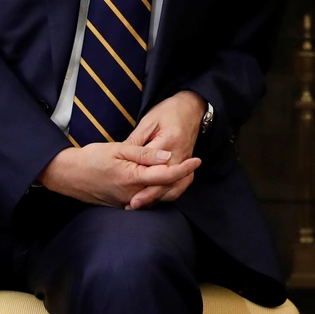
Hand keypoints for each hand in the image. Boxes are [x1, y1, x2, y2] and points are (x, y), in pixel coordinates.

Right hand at [38, 142, 199, 207]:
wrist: (69, 175)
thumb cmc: (92, 158)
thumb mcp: (119, 149)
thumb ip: (145, 154)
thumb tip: (168, 157)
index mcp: (132, 178)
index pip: (166, 176)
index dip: (184, 169)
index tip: (198, 160)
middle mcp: (132, 194)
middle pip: (166, 190)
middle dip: (183, 179)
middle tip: (194, 166)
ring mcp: (127, 202)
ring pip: (157, 198)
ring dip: (172, 187)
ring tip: (184, 172)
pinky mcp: (123, 205)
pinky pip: (147, 201)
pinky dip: (158, 192)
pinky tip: (163, 182)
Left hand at [125, 91, 207, 208]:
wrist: (192, 108)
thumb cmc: (168, 112)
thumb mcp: (148, 121)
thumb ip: (136, 140)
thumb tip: (122, 156)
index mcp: (169, 141)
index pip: (152, 163)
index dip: (138, 176)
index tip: (125, 186)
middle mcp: (180, 154)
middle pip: (164, 180)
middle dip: (149, 194)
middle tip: (132, 204)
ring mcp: (186, 161)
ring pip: (174, 186)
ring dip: (158, 198)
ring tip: (141, 205)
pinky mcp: (187, 164)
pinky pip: (182, 185)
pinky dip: (170, 194)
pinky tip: (156, 200)